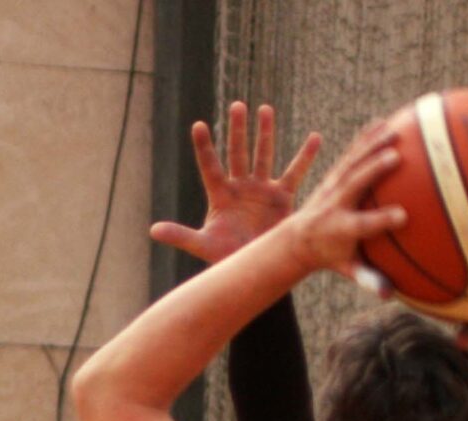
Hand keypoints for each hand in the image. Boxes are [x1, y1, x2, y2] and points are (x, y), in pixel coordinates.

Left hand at [149, 102, 322, 265]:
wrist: (255, 268)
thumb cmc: (226, 257)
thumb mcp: (202, 245)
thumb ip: (180, 236)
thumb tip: (153, 231)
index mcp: (220, 195)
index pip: (210, 166)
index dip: (204, 147)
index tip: (198, 125)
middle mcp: (241, 187)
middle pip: (238, 153)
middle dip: (237, 130)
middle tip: (237, 106)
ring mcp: (262, 190)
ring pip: (263, 155)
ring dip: (264, 133)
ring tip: (265, 109)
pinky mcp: (282, 198)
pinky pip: (295, 173)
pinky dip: (305, 157)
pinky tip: (315, 137)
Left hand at [282, 128, 407, 284]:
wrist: (297, 238)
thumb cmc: (330, 256)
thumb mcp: (347, 269)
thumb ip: (367, 278)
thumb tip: (391, 294)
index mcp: (339, 229)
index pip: (362, 225)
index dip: (380, 221)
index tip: (403, 216)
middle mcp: (334, 205)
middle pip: (354, 185)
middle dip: (373, 172)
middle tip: (397, 158)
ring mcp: (332, 187)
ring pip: (352, 163)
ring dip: (372, 146)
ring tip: (396, 131)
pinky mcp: (333, 174)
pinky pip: (351, 154)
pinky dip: (365, 138)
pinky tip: (384, 122)